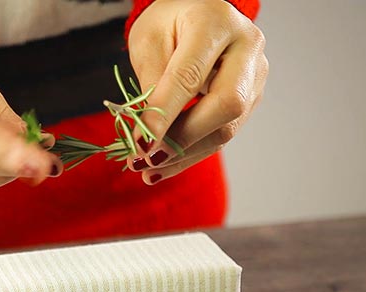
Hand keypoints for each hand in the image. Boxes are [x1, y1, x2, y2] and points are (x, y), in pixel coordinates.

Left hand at [126, 0, 267, 184]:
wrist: (198, 11)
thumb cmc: (169, 21)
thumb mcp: (147, 40)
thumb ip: (152, 81)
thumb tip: (149, 132)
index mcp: (216, 23)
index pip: (190, 77)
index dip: (165, 115)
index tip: (140, 144)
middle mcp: (247, 47)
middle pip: (227, 105)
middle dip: (183, 139)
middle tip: (146, 159)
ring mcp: (256, 74)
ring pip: (227, 127)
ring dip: (185, 155)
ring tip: (148, 170)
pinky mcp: (253, 97)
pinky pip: (223, 132)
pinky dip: (192, 153)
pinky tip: (164, 166)